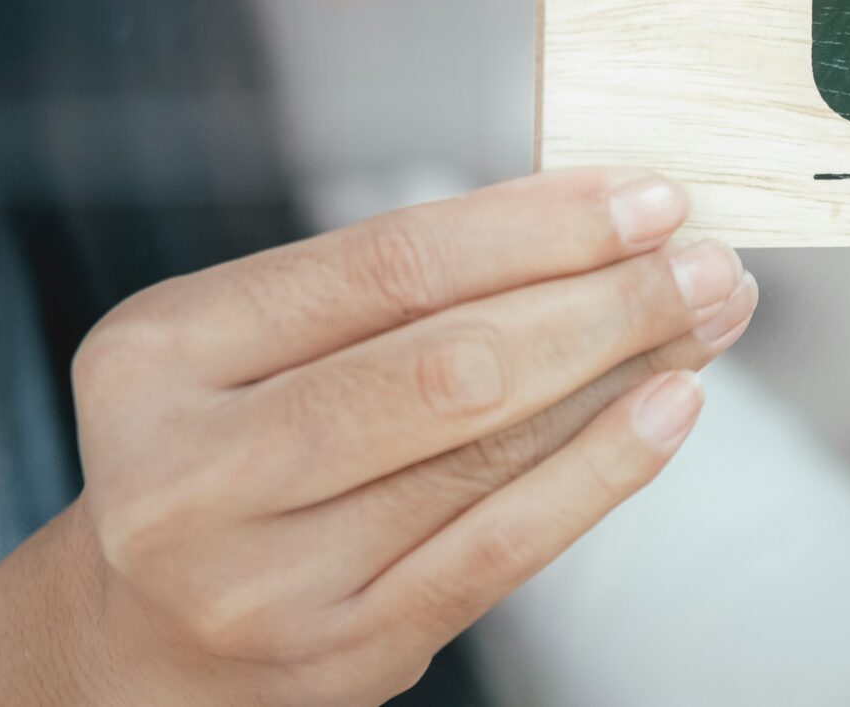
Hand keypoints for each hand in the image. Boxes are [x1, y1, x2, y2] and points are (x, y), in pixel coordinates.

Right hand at [0, 170, 757, 706]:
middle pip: (448, 360)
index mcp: (158, 354)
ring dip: (624, 371)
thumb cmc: (226, 445)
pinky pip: (502, 549)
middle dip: (603, 300)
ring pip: (486, 450)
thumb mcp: (244, 343)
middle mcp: (192, 472)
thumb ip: (386, 285)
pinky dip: (602, 470)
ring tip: (708, 317)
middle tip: (707, 260)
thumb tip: (597, 216)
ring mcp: (264, 581)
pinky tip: (670, 407)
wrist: (141, 638)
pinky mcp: (343, 655)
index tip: (648, 196)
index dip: (535, 225)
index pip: (384, 265)